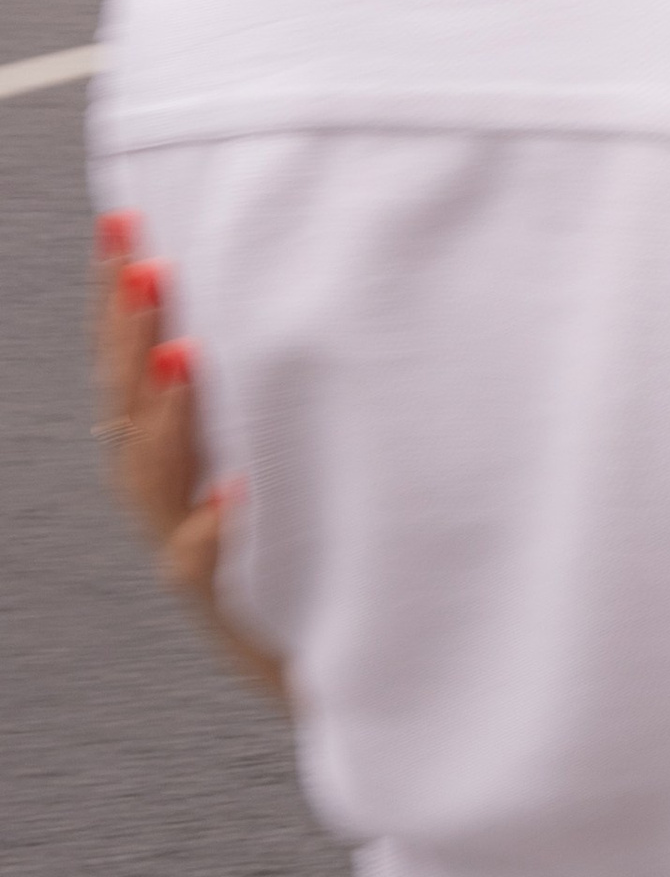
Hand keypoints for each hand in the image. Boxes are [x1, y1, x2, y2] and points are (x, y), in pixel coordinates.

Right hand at [90, 218, 287, 707]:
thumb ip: (271, 377)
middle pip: (124, 407)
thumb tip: (294, 263)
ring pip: (153, 480)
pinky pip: (205, 566)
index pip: (130, 358)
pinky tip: (232, 490)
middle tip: (149, 264)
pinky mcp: (226, 604)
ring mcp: (186, 549)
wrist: (343, 657)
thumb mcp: (291, 444)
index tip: (123, 219)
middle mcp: (165, 494)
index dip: (119, 294)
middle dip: (130, 334)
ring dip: (166, 417)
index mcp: (173, 446)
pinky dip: (211, 528)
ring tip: (181, 357)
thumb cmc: (322, 537)